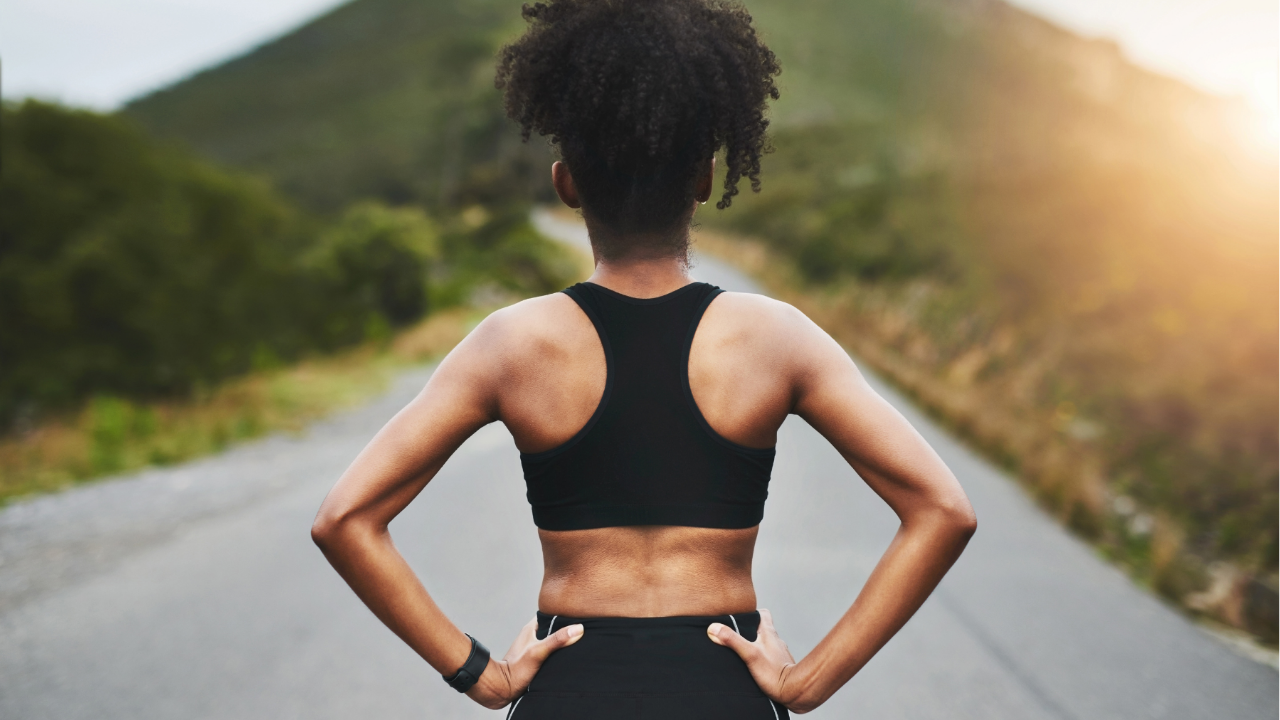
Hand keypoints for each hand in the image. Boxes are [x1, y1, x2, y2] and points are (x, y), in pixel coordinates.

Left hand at [467, 617, 583, 708]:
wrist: (503, 690)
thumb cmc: (516, 670)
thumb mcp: (539, 652)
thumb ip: (557, 640)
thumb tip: (578, 628)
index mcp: (531, 628)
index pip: (550, 614)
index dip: (564, 615)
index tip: (578, 617)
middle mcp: (531, 636)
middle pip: (553, 628)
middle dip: (565, 631)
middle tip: (581, 634)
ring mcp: (532, 648)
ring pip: (552, 641)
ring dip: (561, 644)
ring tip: (576, 647)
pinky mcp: (534, 660)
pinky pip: (549, 653)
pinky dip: (556, 655)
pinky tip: (565, 661)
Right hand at [708, 609, 806, 710]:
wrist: (793, 692)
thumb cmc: (774, 673)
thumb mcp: (750, 654)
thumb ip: (732, 640)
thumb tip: (714, 628)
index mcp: (769, 633)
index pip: (763, 614)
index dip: (752, 613)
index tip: (740, 617)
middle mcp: (776, 641)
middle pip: (762, 629)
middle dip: (749, 631)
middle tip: (735, 636)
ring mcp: (779, 653)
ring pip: (765, 643)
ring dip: (755, 645)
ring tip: (741, 652)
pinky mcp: (779, 666)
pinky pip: (768, 657)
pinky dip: (761, 658)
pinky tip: (752, 666)